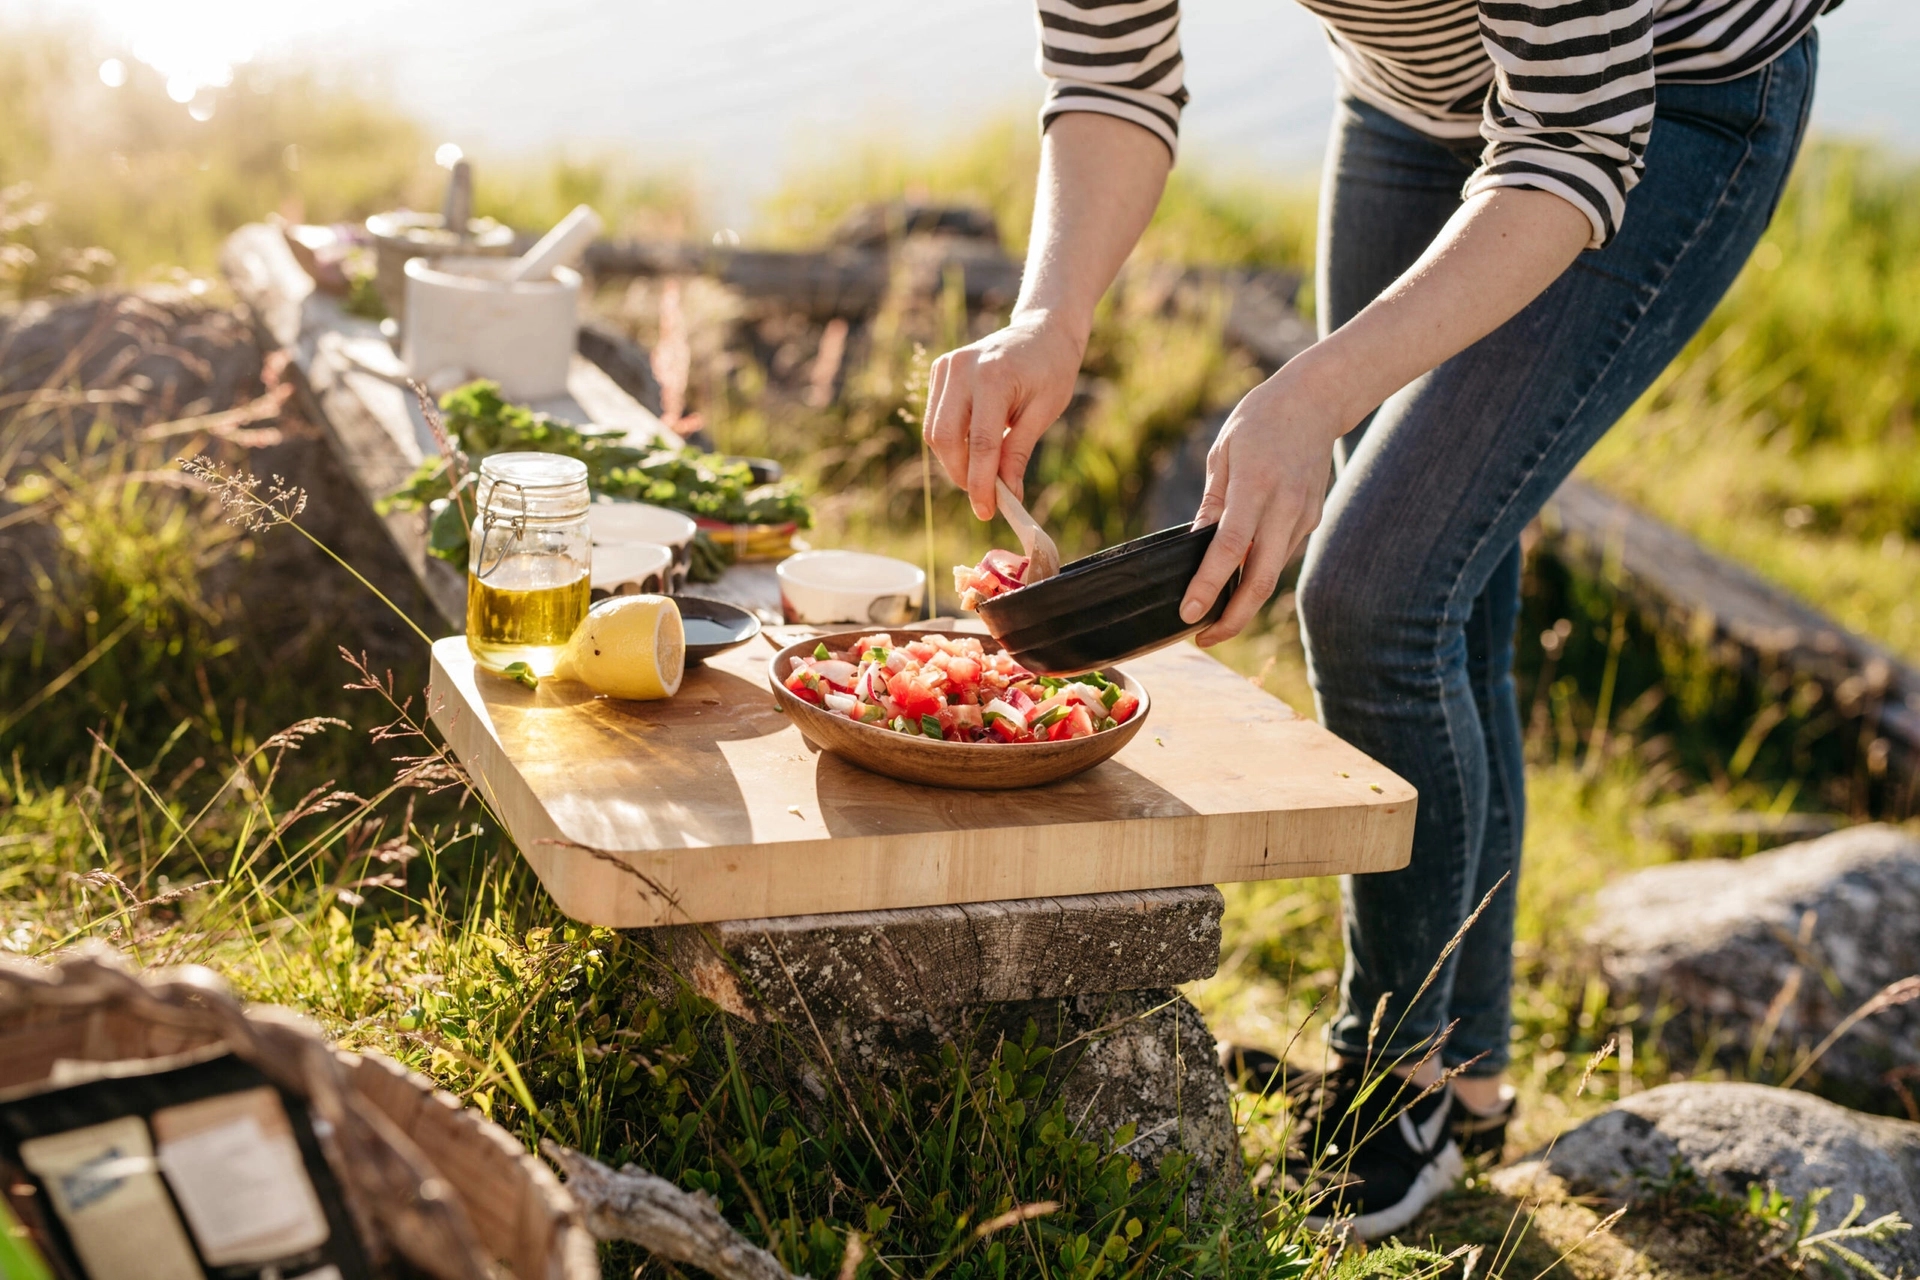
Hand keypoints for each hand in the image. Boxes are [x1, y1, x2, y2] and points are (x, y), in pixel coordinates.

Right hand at [924, 313, 1083, 520]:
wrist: (1042, 331)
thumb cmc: (1051, 371)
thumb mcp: (1044, 412)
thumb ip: (1018, 452)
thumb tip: (1005, 495)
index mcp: (994, 377)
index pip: (981, 443)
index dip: (982, 483)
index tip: (986, 512)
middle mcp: (962, 368)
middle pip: (946, 439)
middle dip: (962, 474)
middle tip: (984, 496)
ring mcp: (947, 366)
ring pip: (935, 432)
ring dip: (955, 461)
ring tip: (982, 471)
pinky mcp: (940, 370)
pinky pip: (936, 419)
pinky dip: (952, 442)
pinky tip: (975, 446)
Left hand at [1181, 356, 1353, 645]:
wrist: (1317, 400)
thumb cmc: (1260, 421)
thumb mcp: (1224, 454)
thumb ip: (1213, 503)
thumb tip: (1198, 546)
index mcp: (1256, 486)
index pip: (1230, 548)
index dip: (1209, 585)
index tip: (1188, 614)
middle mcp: (1284, 507)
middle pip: (1260, 579)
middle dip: (1233, 619)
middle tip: (1203, 639)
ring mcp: (1303, 516)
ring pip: (1272, 574)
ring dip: (1244, 601)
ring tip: (1213, 617)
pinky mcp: (1312, 518)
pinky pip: (1280, 555)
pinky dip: (1258, 574)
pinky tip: (1237, 581)